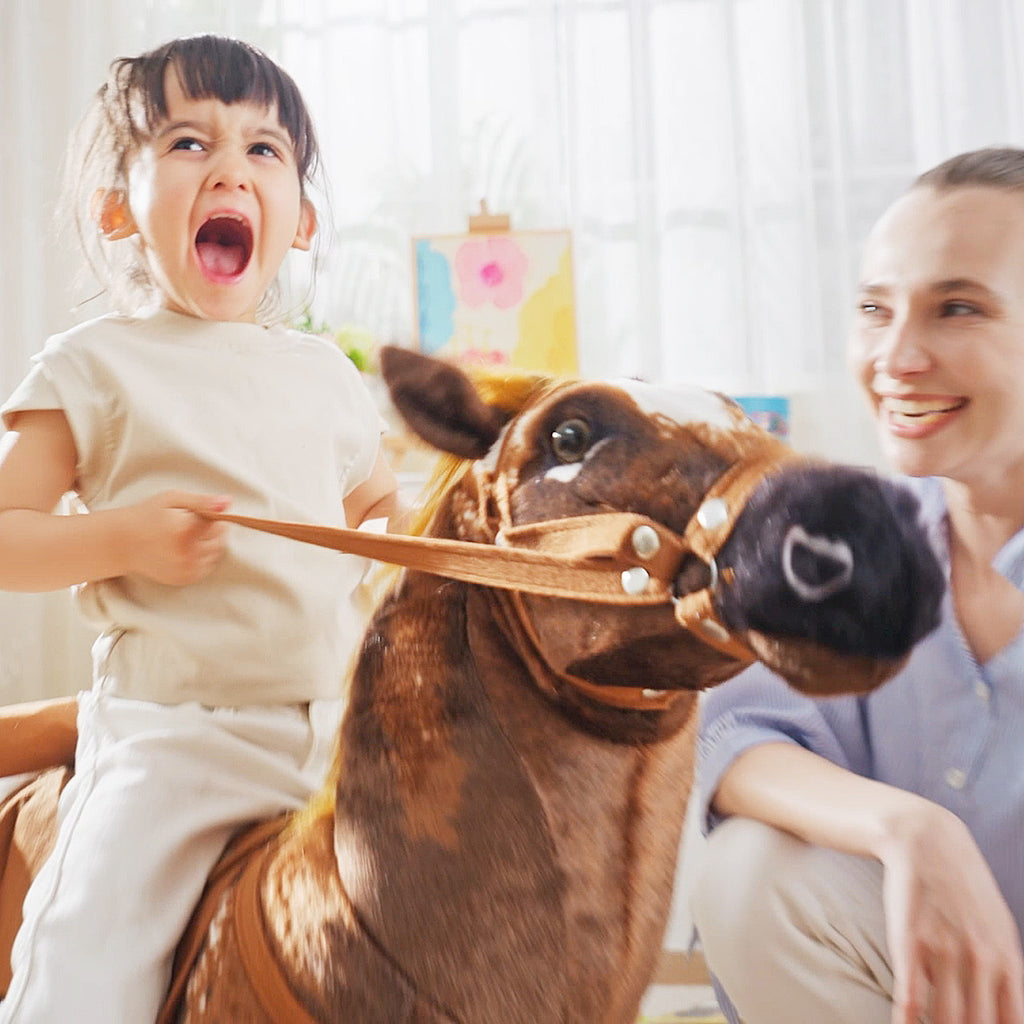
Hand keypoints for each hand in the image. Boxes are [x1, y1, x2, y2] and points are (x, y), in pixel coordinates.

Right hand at [120, 490, 230, 584]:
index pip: (220, 523)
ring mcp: (186, 569)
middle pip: (220, 539)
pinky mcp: (184, 579)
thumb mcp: (173, 499)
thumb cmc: (147, 516)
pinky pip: (206, 567)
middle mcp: (188, 553)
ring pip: (216, 553)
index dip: (212, 516)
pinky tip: (186, 548)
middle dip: (212, 530)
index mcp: (186, 530)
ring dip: (209, 543)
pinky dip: (202, 557)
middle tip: (192, 524)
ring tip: (188, 536)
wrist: (122, 542)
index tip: (199, 513)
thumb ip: (202, 501)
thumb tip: (228, 503)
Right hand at [882, 802, 1023, 1023]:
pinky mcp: (909, 941)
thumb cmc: (962, 887)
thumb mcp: (999, 926)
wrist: (926, 841)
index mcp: (1008, 959)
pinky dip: (907, 1021)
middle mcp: (980, 959)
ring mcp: (943, 950)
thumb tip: (1010, 1011)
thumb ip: (1006, 971)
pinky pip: (910, 995)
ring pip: (944, 1019)